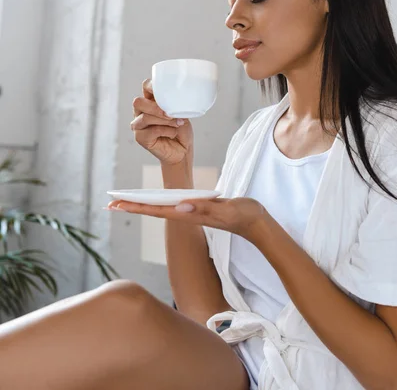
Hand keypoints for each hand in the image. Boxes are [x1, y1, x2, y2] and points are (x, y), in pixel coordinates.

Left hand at [106, 196, 267, 241]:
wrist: (258, 224)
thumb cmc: (245, 216)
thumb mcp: (227, 210)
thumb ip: (205, 208)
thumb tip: (179, 207)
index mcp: (191, 213)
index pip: (158, 209)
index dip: (137, 206)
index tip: (119, 204)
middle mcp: (188, 214)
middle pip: (155, 209)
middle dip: (133, 205)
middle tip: (111, 202)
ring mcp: (193, 212)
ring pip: (162, 207)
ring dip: (143, 203)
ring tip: (126, 201)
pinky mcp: (199, 208)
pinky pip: (173, 204)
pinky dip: (159, 201)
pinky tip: (154, 200)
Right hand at [131, 79, 193, 165]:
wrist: (182, 150)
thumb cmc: (181, 129)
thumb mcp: (181, 113)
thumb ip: (174, 105)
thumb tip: (175, 99)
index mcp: (151, 100)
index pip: (146, 86)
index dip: (152, 85)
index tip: (165, 89)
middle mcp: (141, 111)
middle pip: (138, 102)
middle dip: (155, 107)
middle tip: (170, 113)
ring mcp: (138, 124)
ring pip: (145, 117)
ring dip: (164, 121)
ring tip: (177, 124)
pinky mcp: (140, 137)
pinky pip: (151, 131)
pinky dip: (165, 131)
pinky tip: (172, 133)